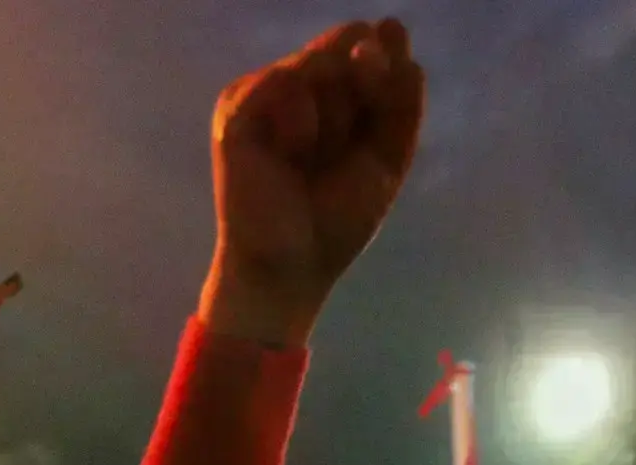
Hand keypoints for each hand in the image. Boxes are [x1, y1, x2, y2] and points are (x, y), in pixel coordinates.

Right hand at [200, 18, 423, 346]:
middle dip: (362, 98)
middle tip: (340, 150)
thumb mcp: (387, 156)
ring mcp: (262, 94)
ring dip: (332, 120)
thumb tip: (392, 26)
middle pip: (349, 43)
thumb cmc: (336, 220)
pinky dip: (301, 124)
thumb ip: (399, 97)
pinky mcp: (236, 108)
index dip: (384, 74)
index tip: (378, 120)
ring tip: (308, 161)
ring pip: (321, 61)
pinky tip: (288, 157)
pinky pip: (286, 80)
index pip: (369, 44)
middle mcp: (294, 84)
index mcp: (330, 94)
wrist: (295, 267)